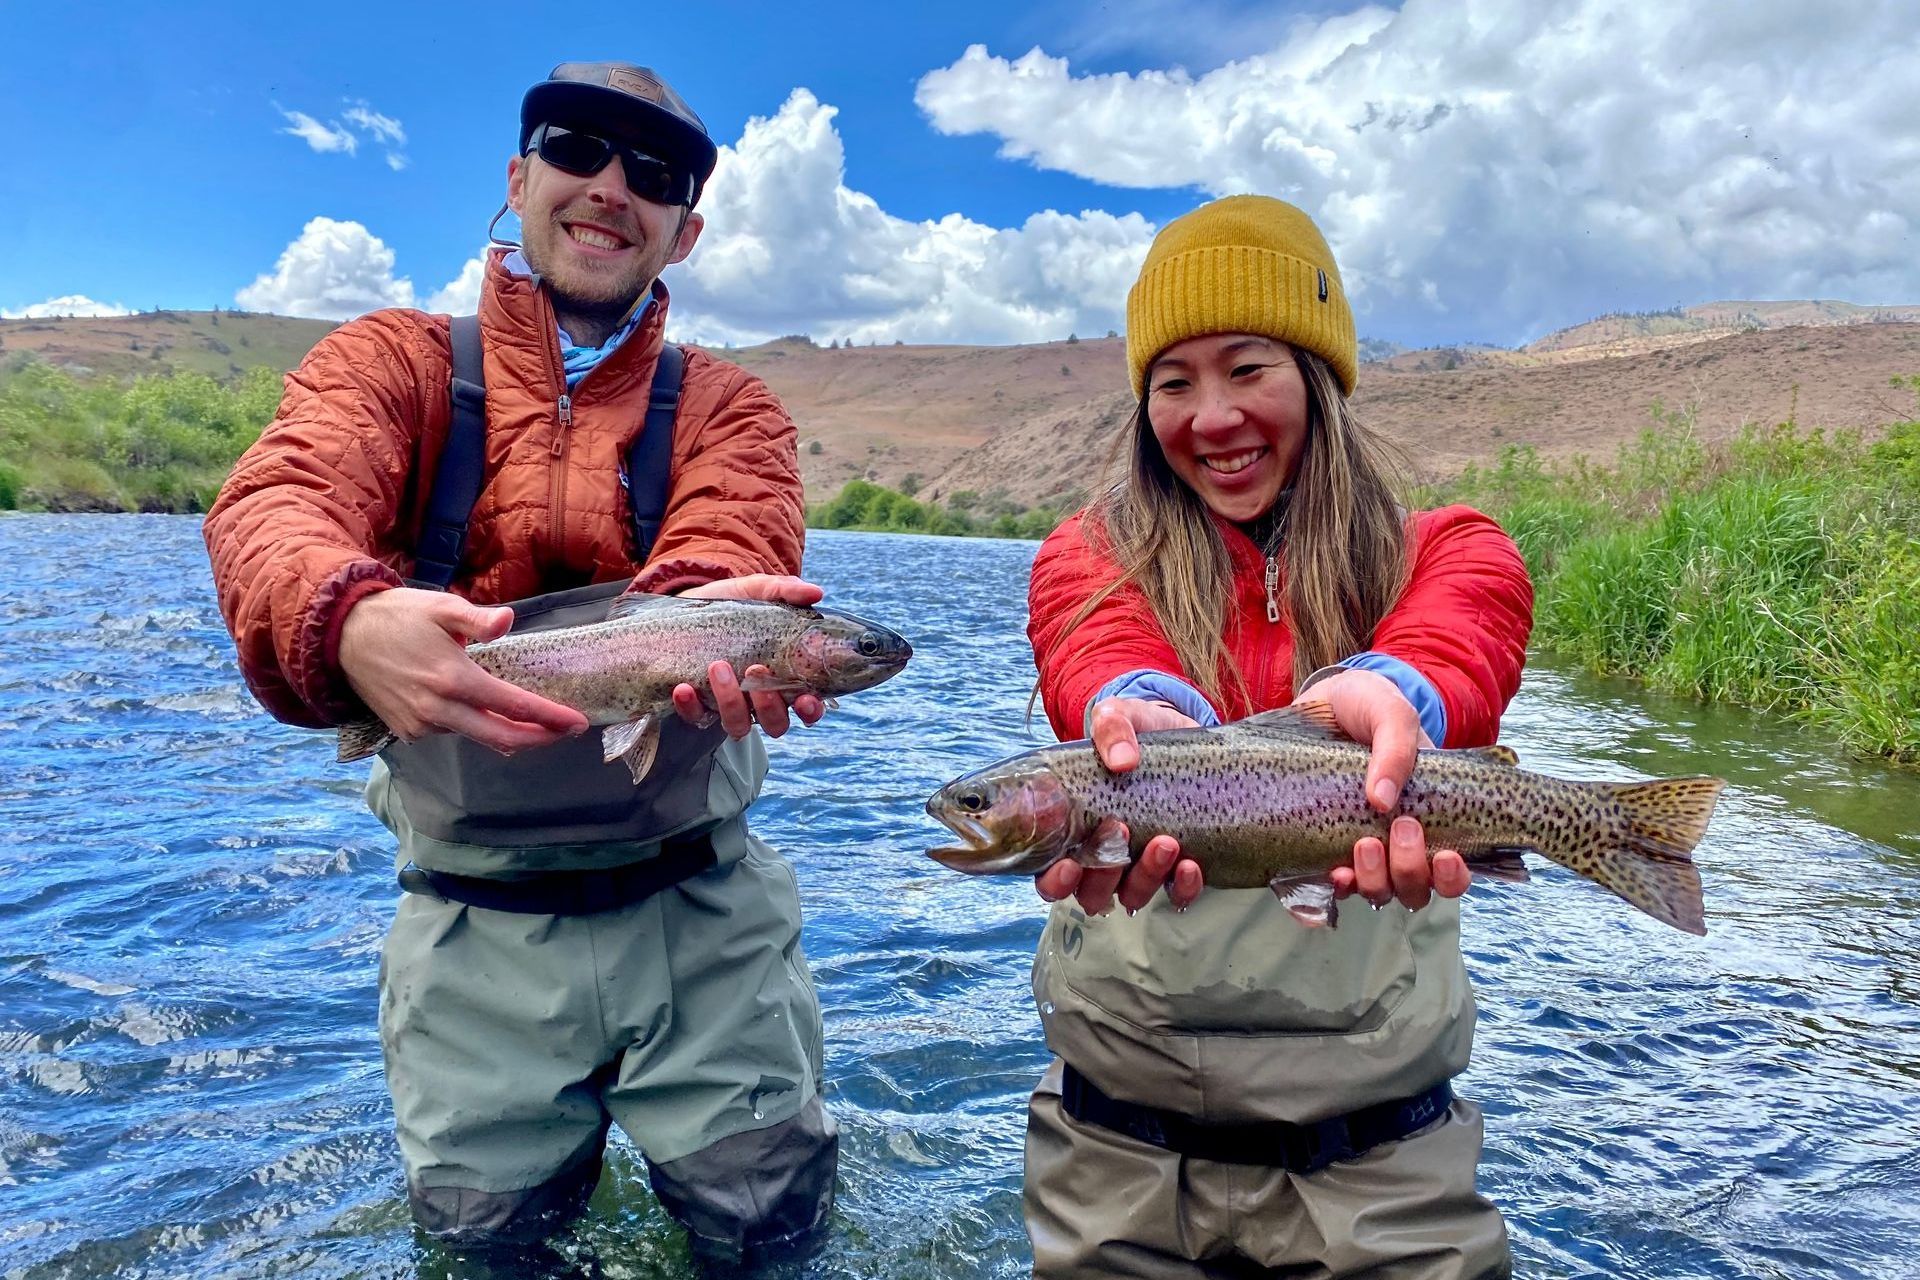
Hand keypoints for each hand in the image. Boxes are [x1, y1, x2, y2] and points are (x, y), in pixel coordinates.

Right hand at [337, 587, 587, 753]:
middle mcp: (438, 710)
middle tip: (566, 732)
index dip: (549, 718)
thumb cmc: (397, 616)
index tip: (576, 723)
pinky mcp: (408, 731)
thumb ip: (478, 619)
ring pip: (476, 736)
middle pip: (501, 738)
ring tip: (531, 719)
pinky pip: (451, 733)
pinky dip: (473, 725)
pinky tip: (482, 710)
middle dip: (539, 738)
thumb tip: (507, 621)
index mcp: (453, 680)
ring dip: (506, 732)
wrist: (341, 636)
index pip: (513, 706)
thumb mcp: (440, 607)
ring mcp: (421, 726)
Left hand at [670, 575, 826, 737]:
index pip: (807, 705)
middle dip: (768, 706)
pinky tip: (684, 688)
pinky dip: (691, 707)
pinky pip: (697, 718)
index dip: (811, 709)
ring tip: (718, 667)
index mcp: (784, 677)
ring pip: (738, 725)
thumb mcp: (756, 591)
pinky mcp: (698, 707)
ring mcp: (729, 706)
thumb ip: (785, 591)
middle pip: (776, 723)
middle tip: (755, 669)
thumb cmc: (731, 603)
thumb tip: (815, 593)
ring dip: (730, 702)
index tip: (805, 698)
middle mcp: (760, 699)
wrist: (685, 603)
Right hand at [1035, 697, 1205, 915]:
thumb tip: (1121, 760)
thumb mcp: (1117, 717)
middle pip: (1091, 892)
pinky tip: (1190, 866)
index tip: (1070, 864)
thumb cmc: (1134, 732)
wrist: (1179, 732)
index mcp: (1071, 832)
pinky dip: (1183, 887)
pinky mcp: (1177, 866)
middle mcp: (1101, 858)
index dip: (1055, 881)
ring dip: (1146, 877)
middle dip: (1104, 874)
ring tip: (1166, 842)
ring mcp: (1139, 866)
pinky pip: (1177, 894)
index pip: (1049, 875)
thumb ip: (1111, 728)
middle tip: (1120, 830)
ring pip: (1132, 895)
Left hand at [1297, 669, 1469, 909]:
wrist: (1322, 702)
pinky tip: (1332, 874)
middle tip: (1402, 828)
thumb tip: (1382, 800)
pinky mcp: (1320, 848)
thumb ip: (1396, 749)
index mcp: (1430, 818)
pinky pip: (1327, 886)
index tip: (1448, 855)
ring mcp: (1358, 848)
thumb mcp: (1392, 715)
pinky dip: (1331, 890)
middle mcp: (1396, 843)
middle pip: (1414, 888)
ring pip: (1377, 892)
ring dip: (1375, 880)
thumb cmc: (1369, 709)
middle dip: (1412, 870)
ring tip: (1364, 845)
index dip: (1454, 877)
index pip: (1451, 871)